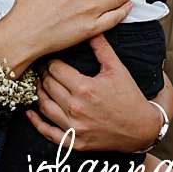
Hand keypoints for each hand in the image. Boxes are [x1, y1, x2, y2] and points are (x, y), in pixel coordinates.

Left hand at [28, 35, 163, 152]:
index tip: (52, 59)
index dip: (51, 62)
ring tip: (39, 85)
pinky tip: (30, 113)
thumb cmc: (130, 98)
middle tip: (43, 69)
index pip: (55, 69)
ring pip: (44, 106)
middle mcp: (76, 108)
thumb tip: (92, 30)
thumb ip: (102, 49)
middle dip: (44, 75)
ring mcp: (74, 127)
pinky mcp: (75, 141)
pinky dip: (36, 122)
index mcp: (85, 88)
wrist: (143, 129)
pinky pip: (48, 132)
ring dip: (39, 93)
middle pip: (48, 86)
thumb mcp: (118, 70)